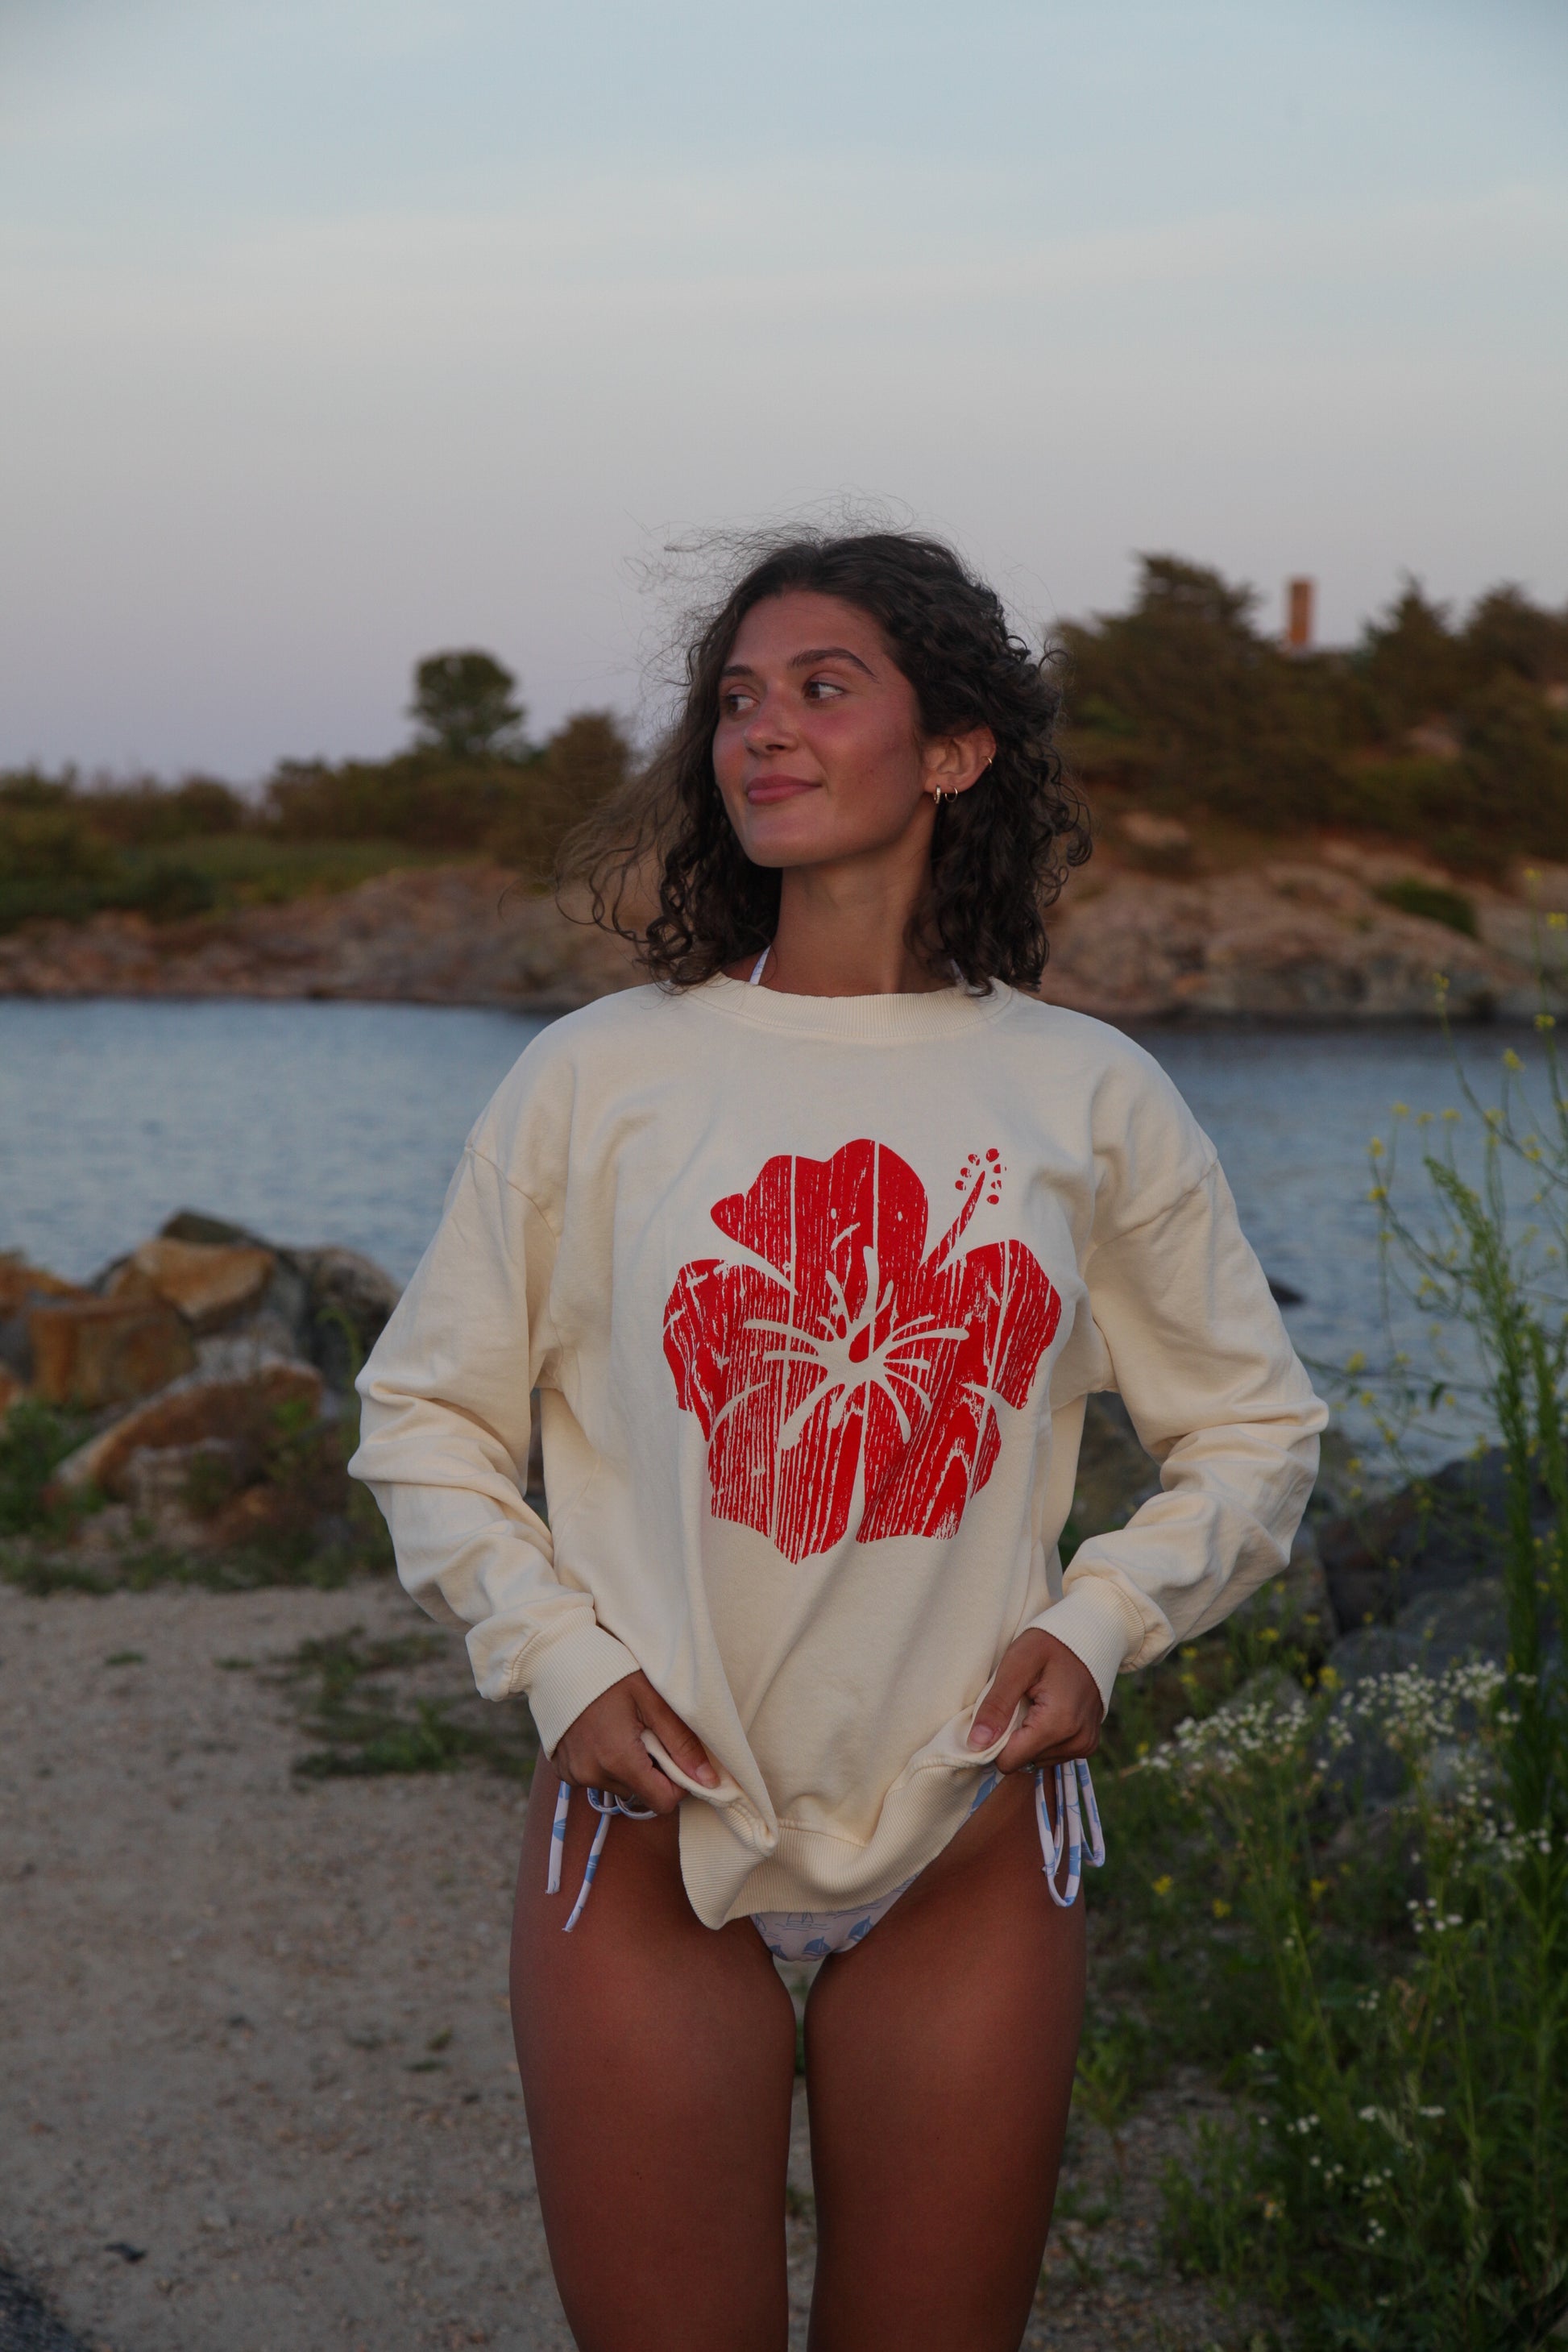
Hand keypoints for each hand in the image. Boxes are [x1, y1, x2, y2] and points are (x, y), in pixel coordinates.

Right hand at [552, 1672, 718, 1816]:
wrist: (557, 1656)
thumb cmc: (610, 1671)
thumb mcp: (653, 1699)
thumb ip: (682, 1742)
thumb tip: (709, 1780)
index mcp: (618, 1760)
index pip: (662, 1802)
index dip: (677, 1784)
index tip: (675, 1755)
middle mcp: (592, 1775)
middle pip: (641, 1793)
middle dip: (651, 1770)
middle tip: (646, 1732)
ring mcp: (574, 1775)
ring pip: (619, 1786)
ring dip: (628, 1767)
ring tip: (622, 1729)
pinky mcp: (562, 1771)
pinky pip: (595, 1779)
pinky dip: (605, 1763)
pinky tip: (602, 1734)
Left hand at [967, 1630, 1103, 1774]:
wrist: (1091, 1635)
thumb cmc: (1050, 1643)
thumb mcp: (1016, 1664)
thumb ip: (997, 1705)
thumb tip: (976, 1744)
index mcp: (1058, 1724)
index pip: (1009, 1761)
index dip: (993, 1742)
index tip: (994, 1714)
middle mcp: (1077, 1742)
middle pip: (1023, 1761)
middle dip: (1012, 1737)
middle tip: (1017, 1702)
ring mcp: (1085, 1745)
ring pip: (1036, 1760)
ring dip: (1027, 1737)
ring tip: (1033, 1703)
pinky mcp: (1088, 1744)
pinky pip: (1052, 1754)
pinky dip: (1042, 1737)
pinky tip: (1045, 1710)